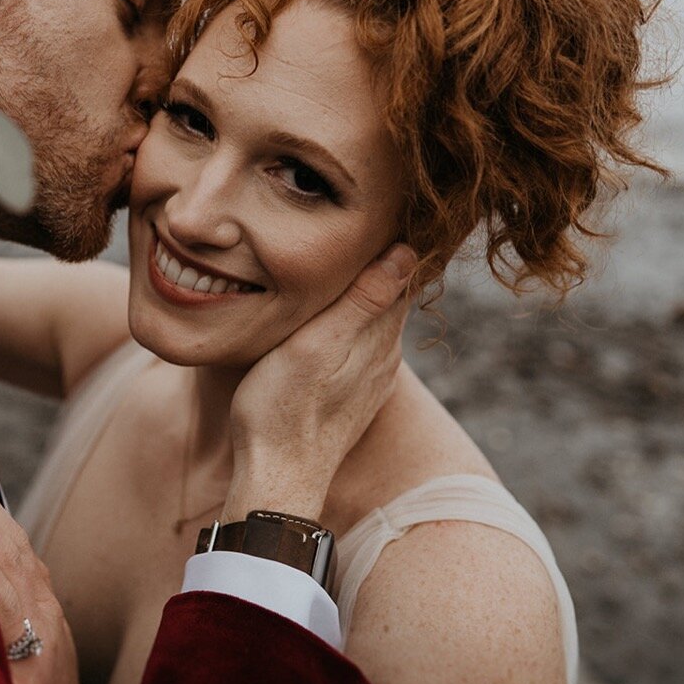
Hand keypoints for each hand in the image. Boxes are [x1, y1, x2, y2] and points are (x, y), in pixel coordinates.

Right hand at [223, 242, 416, 524]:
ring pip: (373, 321)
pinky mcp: (350, 397)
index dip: (395, 239)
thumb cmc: (283, 409)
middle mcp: (383, 356)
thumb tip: (408, 252)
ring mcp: (368, 379)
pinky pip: (359, 345)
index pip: (401, 274)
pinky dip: (352, 321)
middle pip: (389, 295)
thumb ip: (362, 301)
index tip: (390, 203)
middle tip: (367, 216)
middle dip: (381, 260)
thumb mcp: (317, 346)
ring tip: (347, 253)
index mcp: (378, 336)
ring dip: (365, 291)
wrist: (276, 480)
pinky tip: (334, 314)